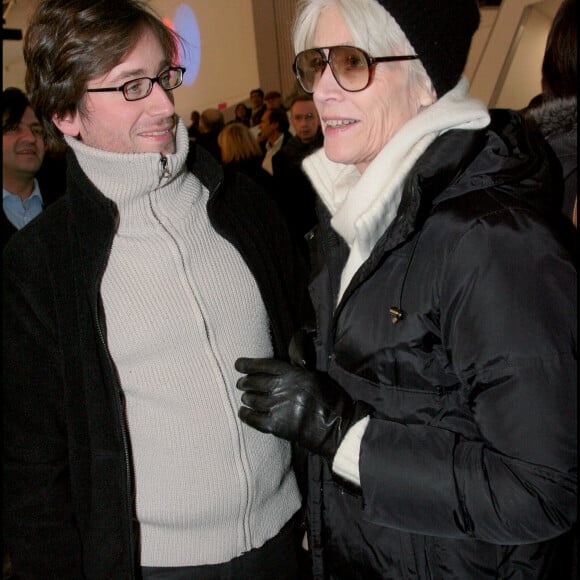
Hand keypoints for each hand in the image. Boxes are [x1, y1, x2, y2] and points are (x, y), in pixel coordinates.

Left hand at [235, 357, 371, 461]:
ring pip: (252, 400)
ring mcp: (278, 407)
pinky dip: (246, 415)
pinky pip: (254, 419)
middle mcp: (282, 388)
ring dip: (246, 398)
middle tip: (241, 384)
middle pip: (254, 382)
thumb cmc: (329, 400)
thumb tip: (284, 363)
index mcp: (293, 374)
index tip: (238, 364)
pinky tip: (243, 412)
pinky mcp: (276, 425)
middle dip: (245, 383)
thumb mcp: (314, 376)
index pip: (264, 365)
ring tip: (245, 398)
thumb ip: (297, 369)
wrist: (336, 426)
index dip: (248, 364)